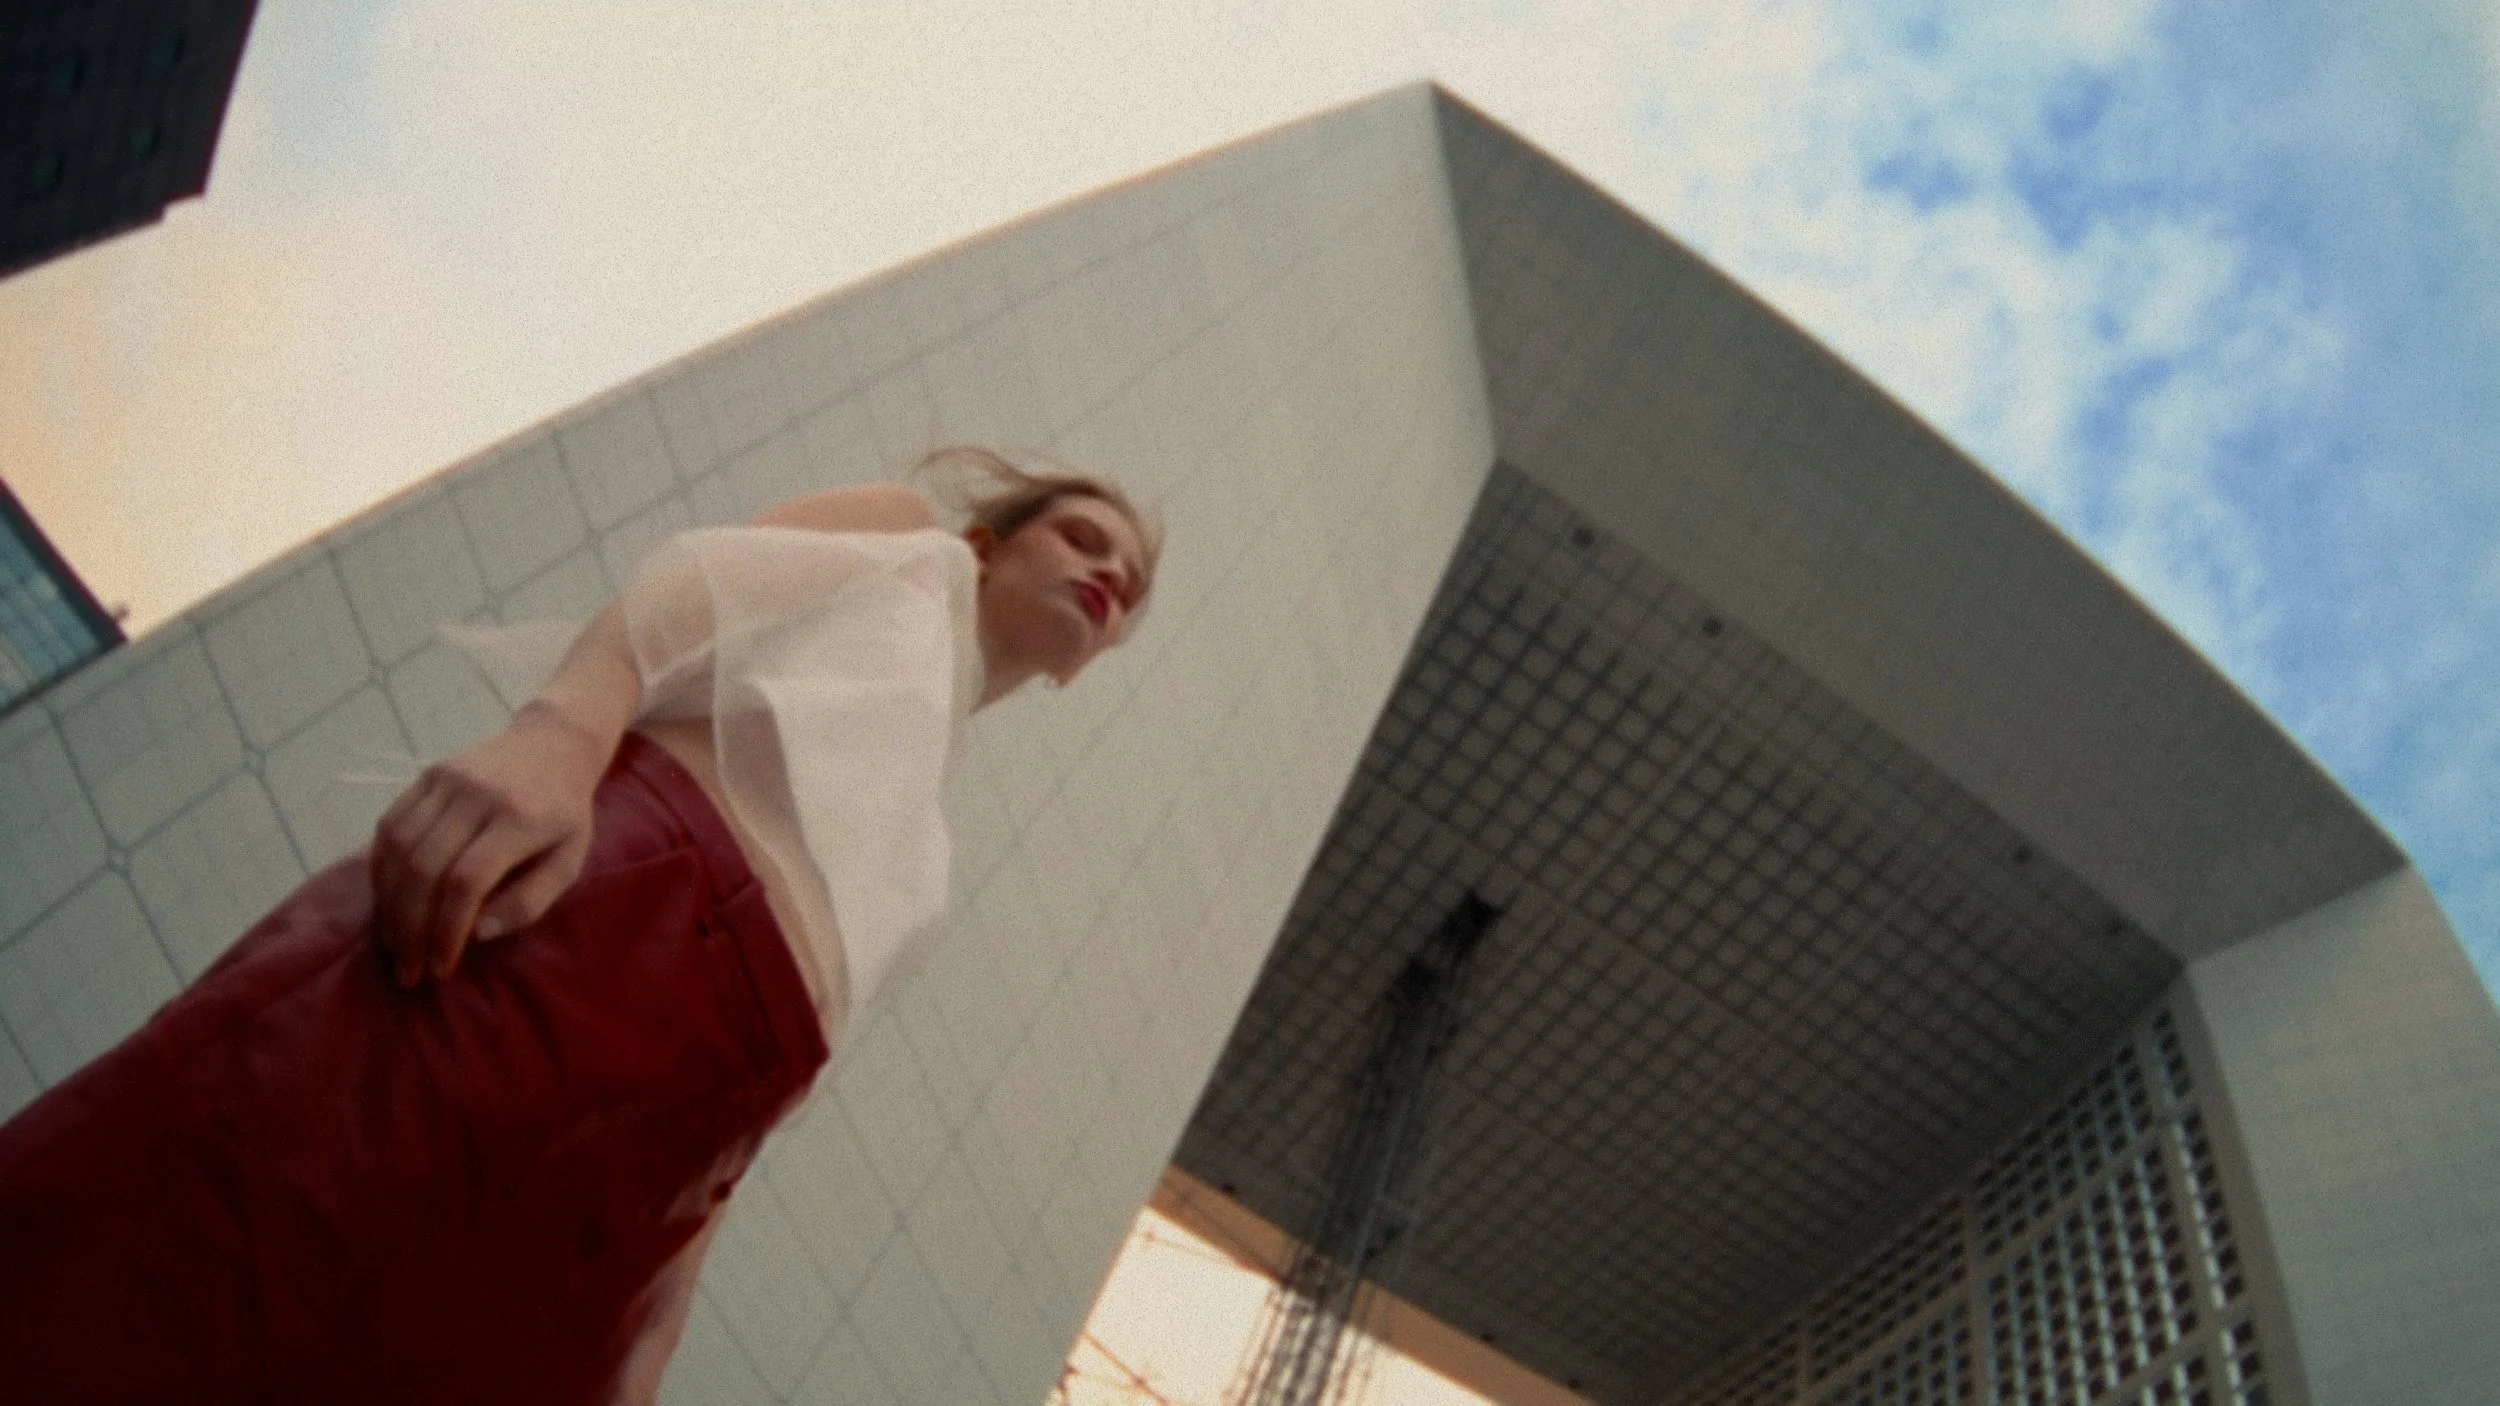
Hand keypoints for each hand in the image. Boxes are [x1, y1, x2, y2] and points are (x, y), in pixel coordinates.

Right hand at [370, 703, 611, 986]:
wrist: (554, 744)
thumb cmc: (565, 814)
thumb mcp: (568, 861)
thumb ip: (529, 902)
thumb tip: (477, 934)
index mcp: (521, 818)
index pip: (468, 881)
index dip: (446, 930)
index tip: (441, 968)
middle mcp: (479, 795)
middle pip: (426, 868)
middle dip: (411, 928)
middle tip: (409, 970)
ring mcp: (447, 780)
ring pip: (399, 848)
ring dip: (389, 905)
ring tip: (394, 944)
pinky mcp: (427, 775)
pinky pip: (390, 826)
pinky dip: (382, 870)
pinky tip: (387, 903)